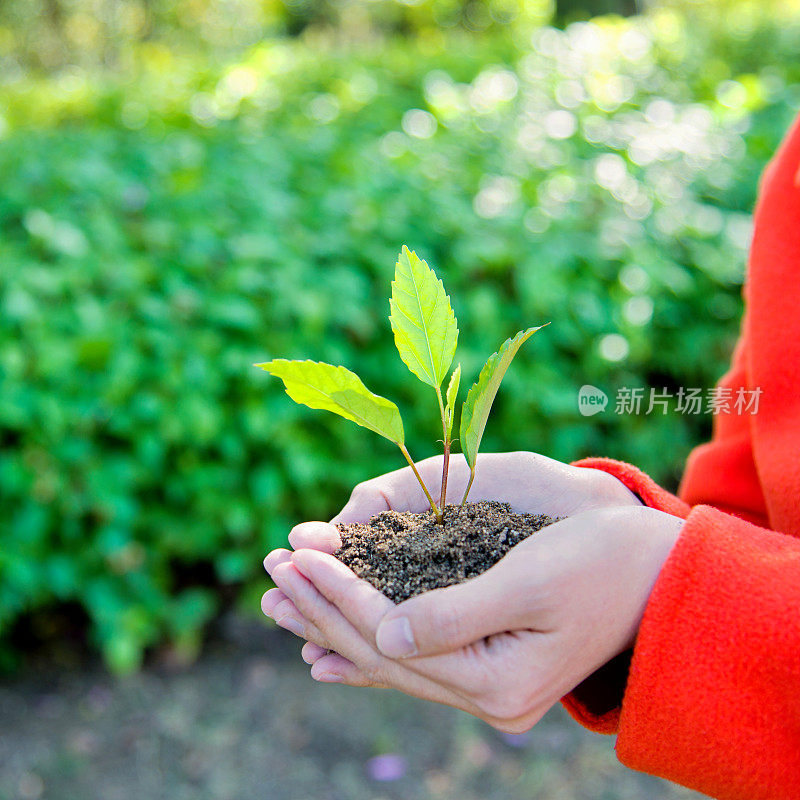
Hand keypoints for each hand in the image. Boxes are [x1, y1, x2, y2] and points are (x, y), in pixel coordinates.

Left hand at [264, 503, 681, 731]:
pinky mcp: (486, 669)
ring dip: (333, 625)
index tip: (296, 556)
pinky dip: (365, 651)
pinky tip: (322, 657)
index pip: (392, 635)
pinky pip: (411, 663)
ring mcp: (485, 690)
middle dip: (322, 608)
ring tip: (282, 602)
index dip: (339, 594)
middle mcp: (485, 698)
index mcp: (496, 681)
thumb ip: (455, 615)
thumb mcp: (530, 582)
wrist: (652, 579)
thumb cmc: (599, 564)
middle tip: (272, 572)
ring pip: (389, 658)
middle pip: (381, 652)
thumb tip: (384, 636)